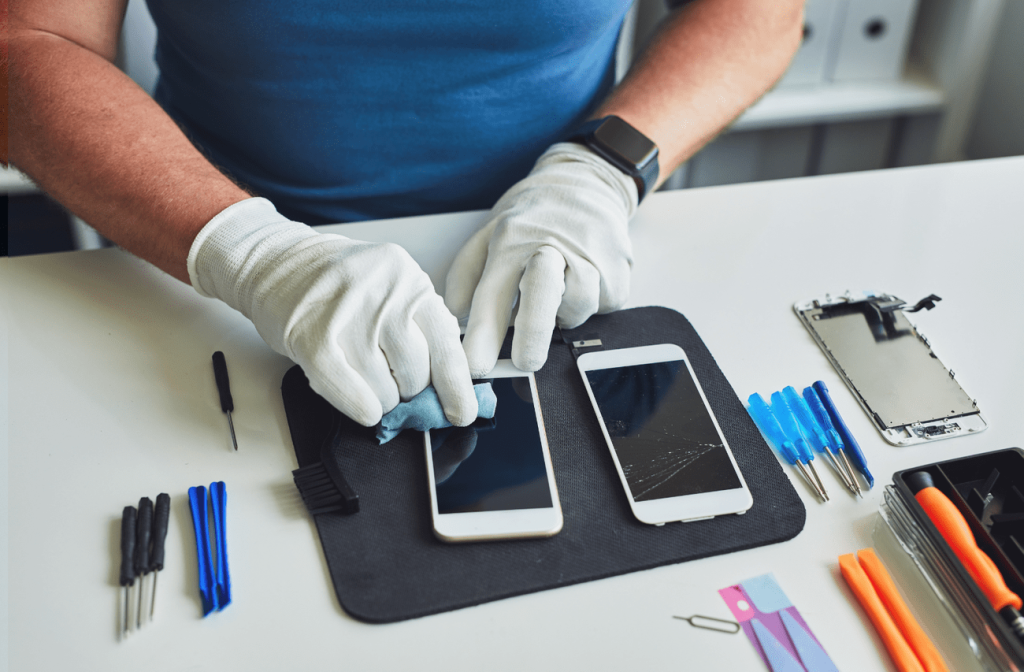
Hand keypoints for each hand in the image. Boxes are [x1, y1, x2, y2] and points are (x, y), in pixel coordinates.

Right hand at [188, 198, 477, 426]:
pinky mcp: (313, 335)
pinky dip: (359, 406)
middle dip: (407, 390)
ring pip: (384, 389)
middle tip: (388, 378)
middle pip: (416, 373)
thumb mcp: (392, 292)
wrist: (278, 263)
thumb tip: (447, 390)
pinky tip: (363, 408)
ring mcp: (349, 312)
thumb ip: (421, 331)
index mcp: (412, 281)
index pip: (447, 345)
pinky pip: (349, 389)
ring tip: (363, 378)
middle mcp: (385, 292)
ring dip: (378, 400)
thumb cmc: (340, 287)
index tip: (462, 413)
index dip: (457, 388)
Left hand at [444, 143, 637, 376]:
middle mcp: (551, 245)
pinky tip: (583, 279)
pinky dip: (589, 303)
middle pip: (542, 296)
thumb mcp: (489, 232)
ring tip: (558, 290)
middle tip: (525, 363)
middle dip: (531, 335)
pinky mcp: (619, 269)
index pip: (493, 294)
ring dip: (563, 314)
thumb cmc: (533, 214)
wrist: (587, 180)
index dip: (484, 335)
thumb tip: (456, 315)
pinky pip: (602, 305)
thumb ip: (466, 273)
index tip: (476, 366)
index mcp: (512, 239)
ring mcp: (590, 256)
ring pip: (577, 307)